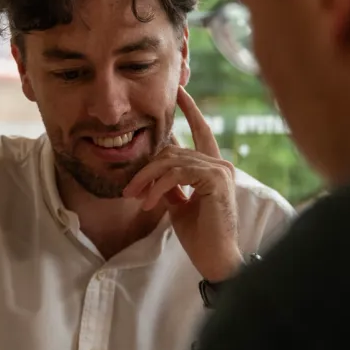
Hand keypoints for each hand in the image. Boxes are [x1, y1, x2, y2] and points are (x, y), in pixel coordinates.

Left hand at [124, 86, 241, 280]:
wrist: (215, 259)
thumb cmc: (199, 236)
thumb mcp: (178, 204)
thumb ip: (170, 185)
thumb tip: (152, 174)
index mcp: (214, 167)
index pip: (202, 130)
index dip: (190, 109)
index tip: (179, 90)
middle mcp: (220, 164)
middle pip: (173, 150)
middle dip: (146, 167)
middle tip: (129, 188)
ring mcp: (221, 171)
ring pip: (172, 161)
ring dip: (147, 179)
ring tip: (134, 196)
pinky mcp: (216, 181)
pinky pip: (177, 174)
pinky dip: (158, 187)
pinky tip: (149, 203)